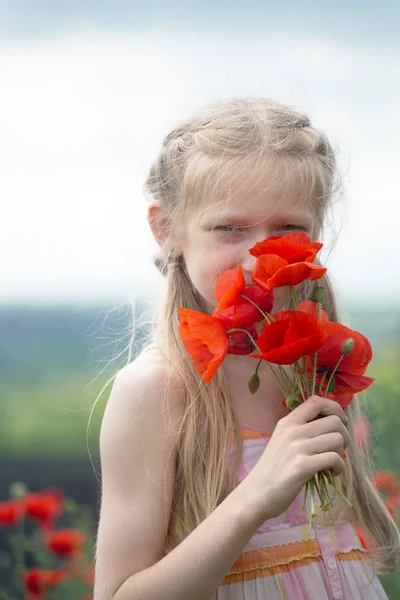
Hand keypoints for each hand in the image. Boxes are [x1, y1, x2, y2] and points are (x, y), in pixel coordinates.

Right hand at [244, 395, 349, 522]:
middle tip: (337, 450)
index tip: (340, 422)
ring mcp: (297, 447)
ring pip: (337, 439)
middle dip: (344, 436)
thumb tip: (332, 426)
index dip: (335, 407)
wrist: (256, 494)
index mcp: (287, 422)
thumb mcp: (282, 441)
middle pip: (334, 421)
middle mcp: (292, 430)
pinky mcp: (302, 466)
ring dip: (342, 452)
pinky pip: (334, 458)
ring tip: (332, 463)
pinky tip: (332, 473)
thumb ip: (301, 431)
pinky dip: (339, 467)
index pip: (316, 401)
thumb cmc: (272, 470)